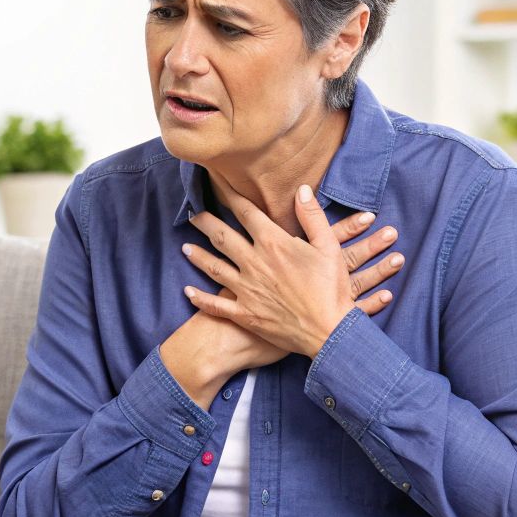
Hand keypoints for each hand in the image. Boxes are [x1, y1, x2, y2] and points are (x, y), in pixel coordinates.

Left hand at [183, 183, 403, 357]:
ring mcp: (246, 289)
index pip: (246, 213)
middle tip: (191, 214)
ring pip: (214, 268)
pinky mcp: (245, 314)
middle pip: (223, 237)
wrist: (329, 331)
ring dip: (198, 256)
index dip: (230, 196)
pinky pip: (216, 304)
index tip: (217, 185)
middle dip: (205, 223)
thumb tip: (302, 189)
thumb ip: (312, 217)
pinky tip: (188, 292)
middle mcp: (254, 263)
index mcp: (273, 244)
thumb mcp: (329, 247)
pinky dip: (200, 298)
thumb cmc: (331, 289)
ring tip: (185, 247)